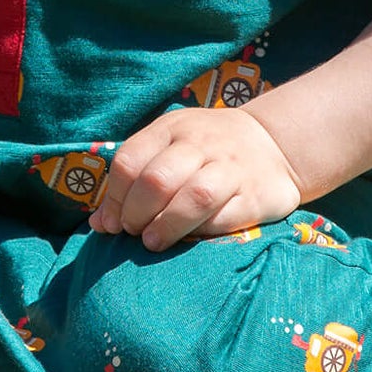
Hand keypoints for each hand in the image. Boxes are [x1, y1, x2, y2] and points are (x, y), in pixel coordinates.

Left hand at [89, 107, 303, 250]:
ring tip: (154, 242)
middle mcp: (200, 143)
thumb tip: (99, 225)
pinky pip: (225, 217)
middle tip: (135, 233)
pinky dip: (201, 232)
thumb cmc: (207, 151)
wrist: (273, 144)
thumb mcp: (168, 149)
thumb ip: (134, 182)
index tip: (114, 222)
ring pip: (194, 197)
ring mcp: (230, 168)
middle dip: (137, 214)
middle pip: (158, 180)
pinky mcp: (255, 195)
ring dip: (167, 226)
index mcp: (171, 128)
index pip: (130, 161)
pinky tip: (190, 239)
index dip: (115, 198)